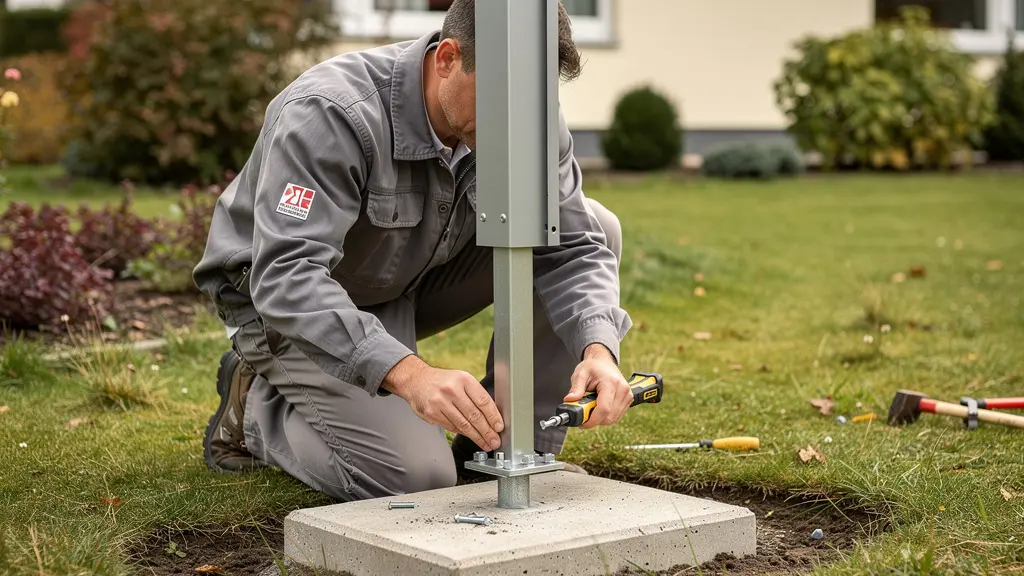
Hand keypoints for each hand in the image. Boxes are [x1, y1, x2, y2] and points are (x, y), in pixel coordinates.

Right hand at [383, 356, 503, 450]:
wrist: (416, 380)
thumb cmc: (443, 381)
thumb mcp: (461, 379)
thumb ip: (475, 395)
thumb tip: (492, 416)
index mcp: (463, 379)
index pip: (483, 401)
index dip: (493, 416)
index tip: (499, 427)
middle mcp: (452, 390)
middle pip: (474, 415)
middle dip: (487, 431)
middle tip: (494, 441)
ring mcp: (440, 402)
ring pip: (463, 424)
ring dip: (476, 436)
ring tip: (485, 443)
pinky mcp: (432, 413)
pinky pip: (452, 427)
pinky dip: (462, 433)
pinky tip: (470, 436)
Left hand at [563, 344, 630, 429]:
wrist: (603, 361)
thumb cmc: (592, 367)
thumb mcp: (580, 374)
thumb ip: (575, 388)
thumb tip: (570, 400)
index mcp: (611, 383)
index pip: (604, 409)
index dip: (592, 420)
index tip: (582, 424)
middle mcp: (623, 390)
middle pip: (609, 417)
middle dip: (594, 420)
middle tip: (584, 413)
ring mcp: (627, 395)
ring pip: (613, 419)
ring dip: (600, 418)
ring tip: (591, 407)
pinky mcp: (628, 399)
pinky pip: (616, 416)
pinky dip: (606, 416)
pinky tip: (599, 407)